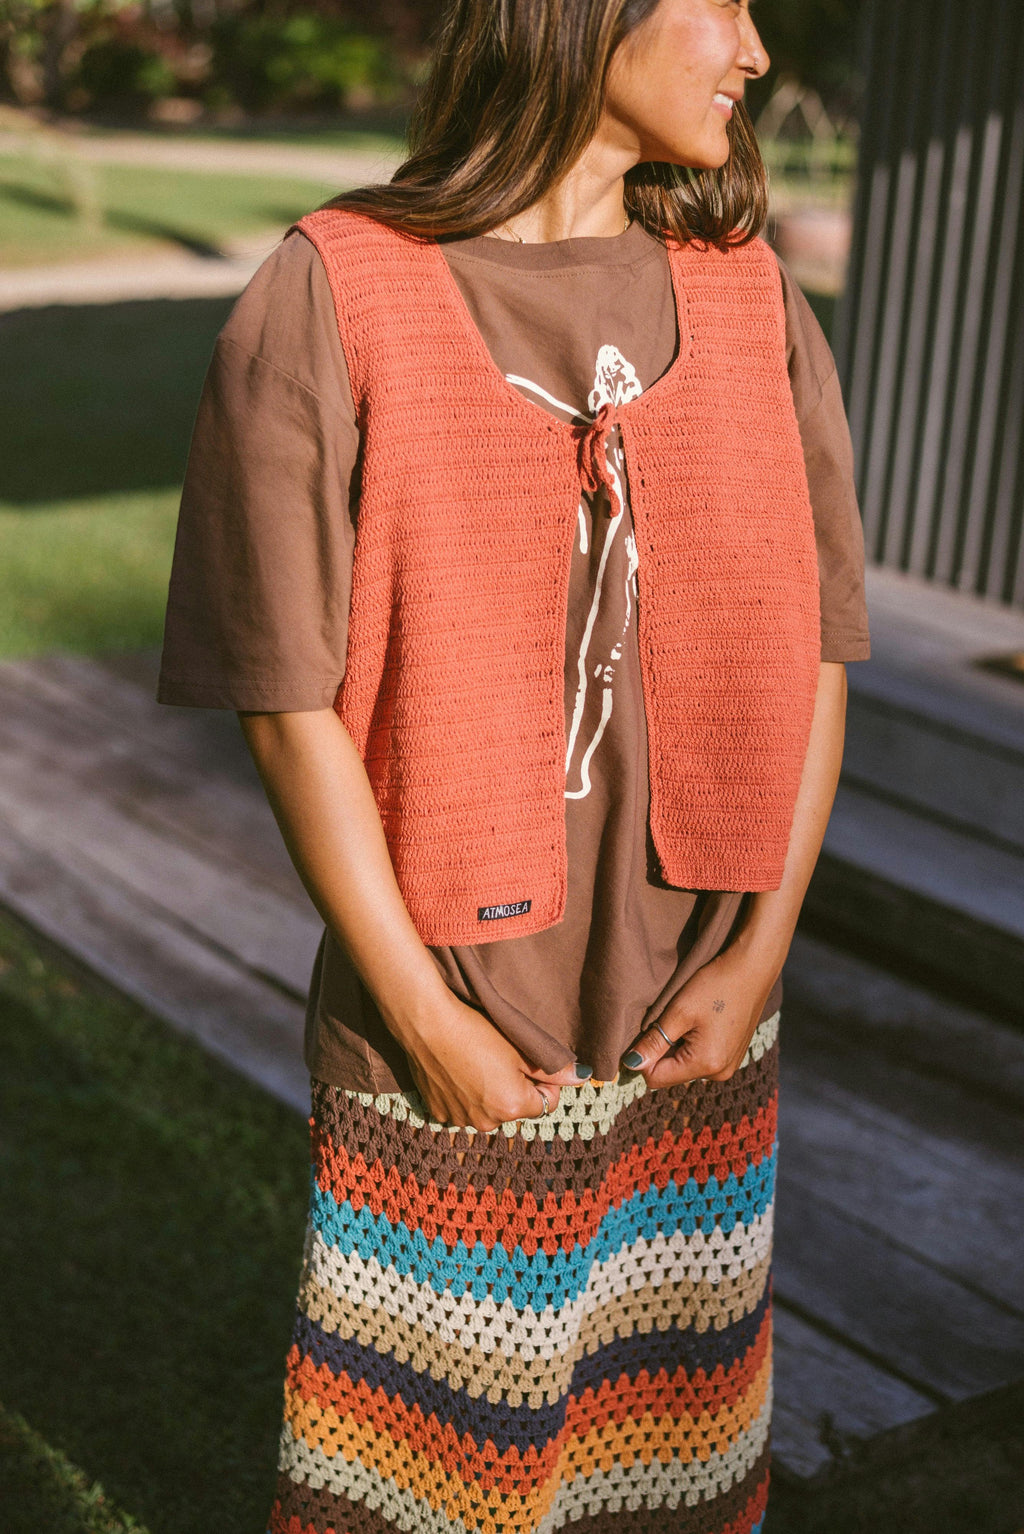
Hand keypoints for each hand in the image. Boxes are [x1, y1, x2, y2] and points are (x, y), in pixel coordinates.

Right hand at [398, 991, 589, 1131]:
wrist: (428, 1024)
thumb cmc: (478, 1032)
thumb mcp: (521, 1047)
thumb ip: (555, 1068)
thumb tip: (584, 1077)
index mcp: (513, 1108)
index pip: (547, 1103)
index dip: (543, 1081)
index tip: (527, 1060)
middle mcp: (487, 1122)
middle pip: (516, 1108)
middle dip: (514, 1088)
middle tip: (499, 1057)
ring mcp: (460, 1120)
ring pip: (488, 1109)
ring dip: (487, 1093)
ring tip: (474, 1062)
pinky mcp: (438, 1112)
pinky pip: (462, 1108)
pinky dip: (463, 1095)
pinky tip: (456, 1070)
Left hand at [619, 942, 776, 1089]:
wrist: (752, 968)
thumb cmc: (716, 985)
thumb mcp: (679, 1011)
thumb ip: (654, 1042)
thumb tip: (631, 1064)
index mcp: (706, 1065)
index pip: (656, 1078)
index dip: (643, 1057)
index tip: (646, 1031)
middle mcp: (719, 1073)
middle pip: (671, 1074)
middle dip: (662, 1051)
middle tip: (669, 1019)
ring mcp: (729, 1065)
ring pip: (685, 1065)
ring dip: (678, 1046)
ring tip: (688, 1018)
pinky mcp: (733, 1055)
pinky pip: (701, 1058)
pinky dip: (693, 1043)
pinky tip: (701, 1020)